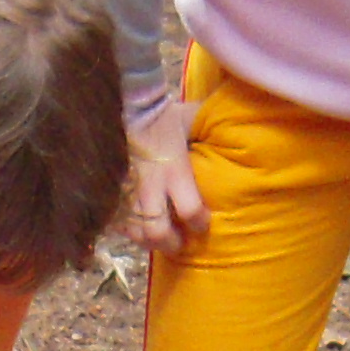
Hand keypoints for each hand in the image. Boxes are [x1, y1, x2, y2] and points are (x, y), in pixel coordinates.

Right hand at [125, 99, 209, 256]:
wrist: (126, 106)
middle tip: (179, 244)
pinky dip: (127, 229)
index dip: (199, 222)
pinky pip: (117, 220)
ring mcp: (128, 190)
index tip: (203, 223)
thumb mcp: (193, 119)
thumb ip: (211, 130)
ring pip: (135, 230)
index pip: (190, 210)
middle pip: (158, 230)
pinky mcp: (112, 190)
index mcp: (174, 171)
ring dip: (149, 241)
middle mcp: (151, 186)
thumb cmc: (164, 114)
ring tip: (158, 240)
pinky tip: (136, 228)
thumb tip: (236, 130)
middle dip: (171, 243)